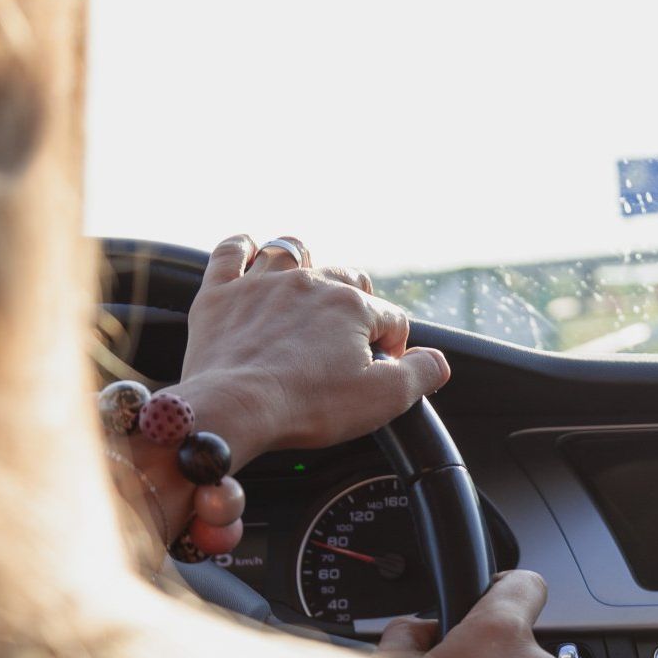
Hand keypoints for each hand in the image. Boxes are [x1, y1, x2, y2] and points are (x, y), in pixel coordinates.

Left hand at [176, 234, 450, 469]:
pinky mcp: (220, 294)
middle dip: (355, 304)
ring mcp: (260, 284)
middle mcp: (309, 283)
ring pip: (292, 252)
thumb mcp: (384, 399)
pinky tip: (249, 253)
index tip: (381, 371)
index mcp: (351, 306)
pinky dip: (243, 248)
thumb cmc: (308, 406)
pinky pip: (231, 251)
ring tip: (308, 289)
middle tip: (348, 339)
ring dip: (306, 265)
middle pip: (346, 279)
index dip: (392, 347)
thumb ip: (422, 374)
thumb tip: (438, 362)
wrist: (235, 409)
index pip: (390, 317)